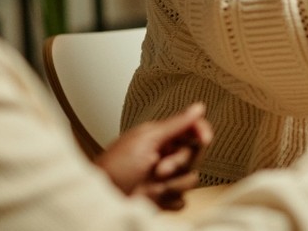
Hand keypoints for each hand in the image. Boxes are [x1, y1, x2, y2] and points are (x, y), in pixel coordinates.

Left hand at [94, 102, 212, 209]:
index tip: (204, 139)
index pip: (192, 129)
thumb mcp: (146, 139)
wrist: (103, 198)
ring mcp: (165, 178)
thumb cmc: (115, 167)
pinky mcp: (164, 198)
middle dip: (179, 163)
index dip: (201, 132)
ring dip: (173, 184)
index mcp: (161, 137)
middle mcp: (165, 156)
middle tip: (160, 168)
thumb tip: (198, 107)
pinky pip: (182, 200)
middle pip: (194, 155)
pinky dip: (170, 200)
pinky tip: (154, 197)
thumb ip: (176, 123)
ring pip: (191, 178)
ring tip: (152, 186)